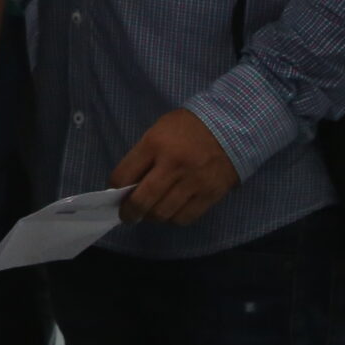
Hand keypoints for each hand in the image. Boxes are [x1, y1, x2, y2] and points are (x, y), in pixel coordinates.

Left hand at [111, 109, 240, 226]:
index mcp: (155, 144)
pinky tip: (172, 211)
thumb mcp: (158, 131)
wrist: (231, 126)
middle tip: (128, 216)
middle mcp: (173, 165)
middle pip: (142, 201)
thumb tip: (127, 186)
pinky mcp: (210, 194)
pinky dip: (174, 218)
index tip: (115, 195)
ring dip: (152, 217)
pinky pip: (185, 218)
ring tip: (151, 213)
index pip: (123, 175)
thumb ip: (143, 156)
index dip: (114, 189)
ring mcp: (193, 181)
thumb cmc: (188, 128)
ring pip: (163, 213)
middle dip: (129, 213)